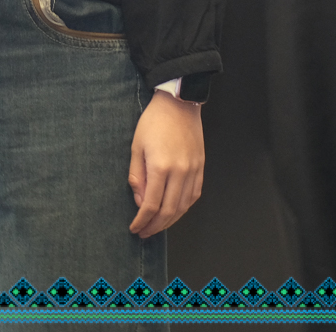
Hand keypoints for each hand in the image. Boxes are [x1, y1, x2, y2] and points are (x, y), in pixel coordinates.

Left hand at [128, 91, 203, 236]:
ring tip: (157, 226)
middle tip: (144, 233)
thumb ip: (137, 176)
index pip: (151, 205)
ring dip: (170, 221)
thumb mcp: (136, 147)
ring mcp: (193, 170)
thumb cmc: (153, 122)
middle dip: (155, 226)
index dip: (142, 221)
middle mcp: (180, 172)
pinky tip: (175, 211)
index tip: (134, 228)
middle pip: (169, 211)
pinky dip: (184, 208)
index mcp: (160, 167)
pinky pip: (194, 195)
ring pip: (183, 206)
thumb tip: (139, 201)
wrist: (179, 104)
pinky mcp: (201, 167)